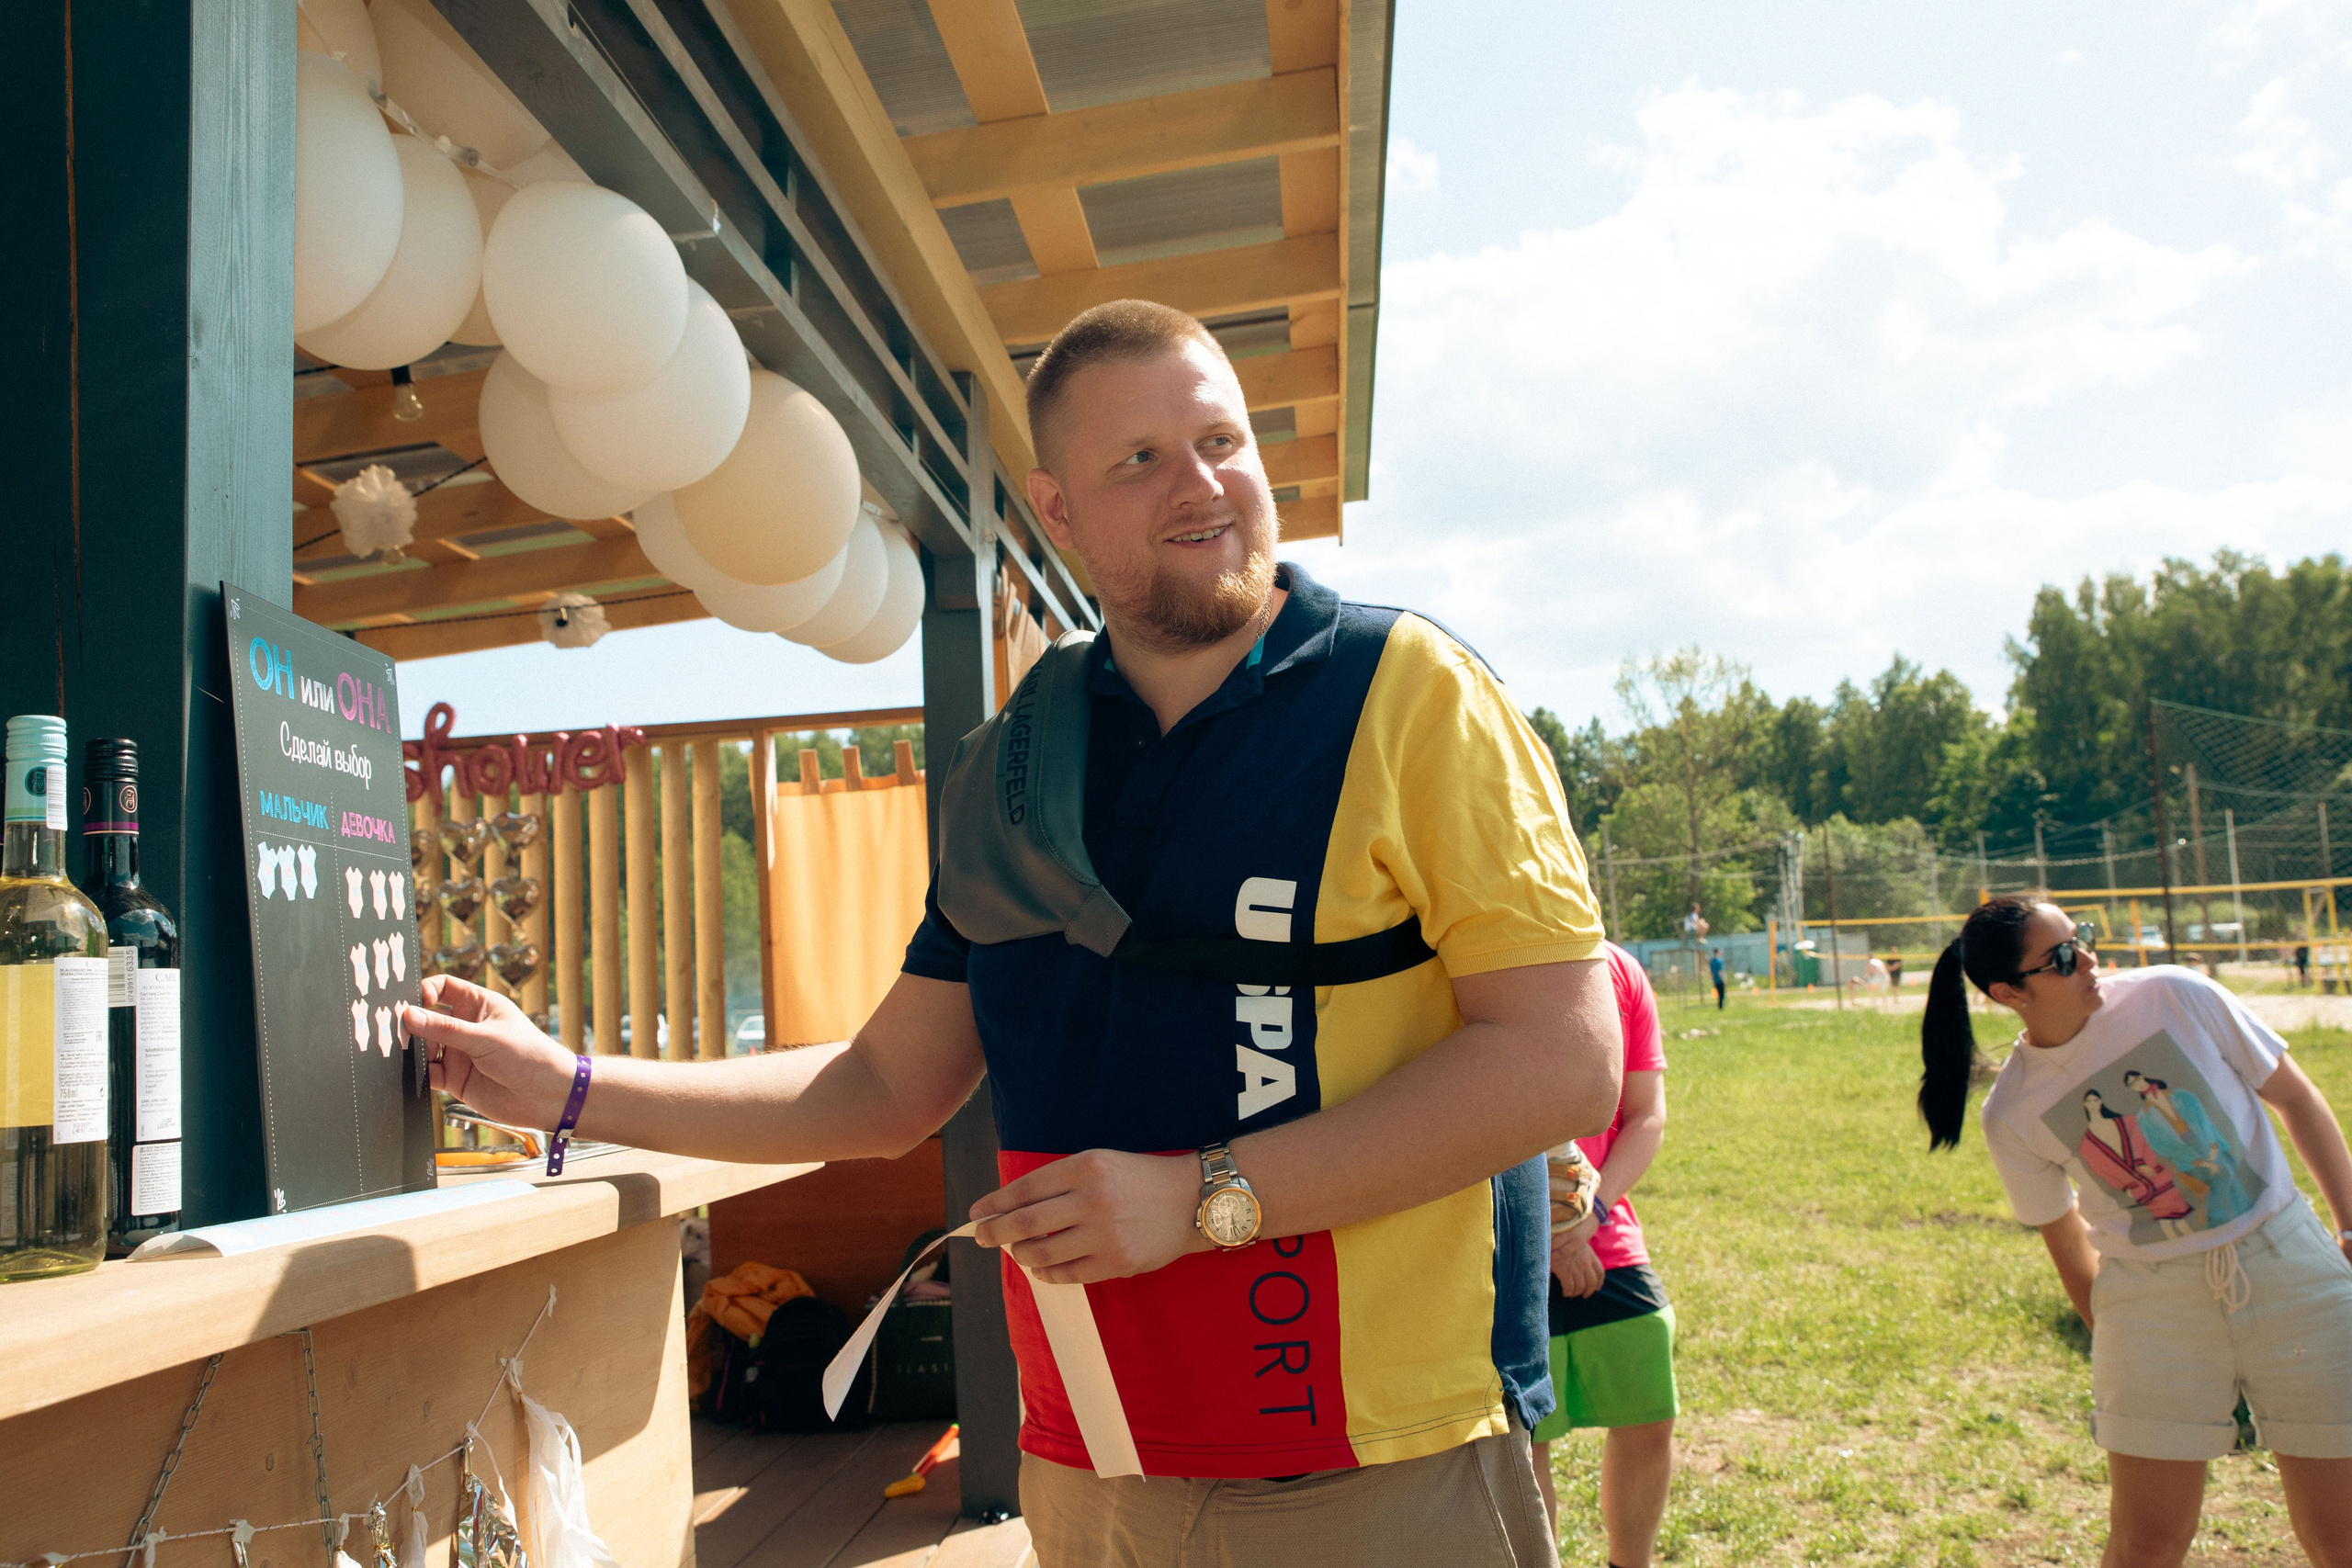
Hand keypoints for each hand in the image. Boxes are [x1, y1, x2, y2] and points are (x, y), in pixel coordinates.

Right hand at [404, 976, 576, 1128]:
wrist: (547, 1097)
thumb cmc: (529, 1056)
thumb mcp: (486, 1037)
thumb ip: (446, 1029)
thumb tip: (409, 1016)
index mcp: (479, 1004)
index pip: (443, 987)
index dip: (424, 991)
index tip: (411, 1003)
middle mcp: (466, 1027)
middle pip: (427, 1018)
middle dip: (412, 1023)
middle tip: (396, 1031)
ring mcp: (459, 1053)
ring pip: (424, 1047)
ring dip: (412, 1050)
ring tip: (404, 1054)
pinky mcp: (455, 1079)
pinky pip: (428, 1073)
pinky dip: (418, 1074)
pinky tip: (413, 1074)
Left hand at [968, 1149, 1207, 1284]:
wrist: (1192, 1200)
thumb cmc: (1140, 1179)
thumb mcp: (1100, 1162)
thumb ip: (1060, 1181)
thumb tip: (1013, 1205)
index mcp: (1086, 1167)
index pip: (1026, 1189)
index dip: (995, 1203)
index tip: (977, 1213)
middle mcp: (1093, 1200)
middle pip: (1026, 1223)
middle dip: (995, 1232)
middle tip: (981, 1237)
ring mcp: (1105, 1234)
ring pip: (1042, 1252)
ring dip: (1021, 1255)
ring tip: (1017, 1252)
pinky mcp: (1117, 1262)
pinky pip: (1068, 1274)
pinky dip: (1047, 1273)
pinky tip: (1041, 1268)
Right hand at [1552, 1233, 1604, 1297]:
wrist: (1555, 1234)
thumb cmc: (1564, 1236)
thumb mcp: (1578, 1243)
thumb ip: (1582, 1253)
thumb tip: (1583, 1264)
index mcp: (1590, 1255)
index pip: (1600, 1272)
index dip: (1599, 1282)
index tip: (1597, 1288)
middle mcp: (1585, 1263)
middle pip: (1592, 1283)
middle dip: (1588, 1291)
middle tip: (1584, 1295)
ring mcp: (1575, 1267)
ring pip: (1580, 1287)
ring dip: (1576, 1293)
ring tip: (1571, 1294)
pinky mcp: (1564, 1271)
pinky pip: (1569, 1287)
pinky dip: (1567, 1292)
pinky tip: (1565, 1292)